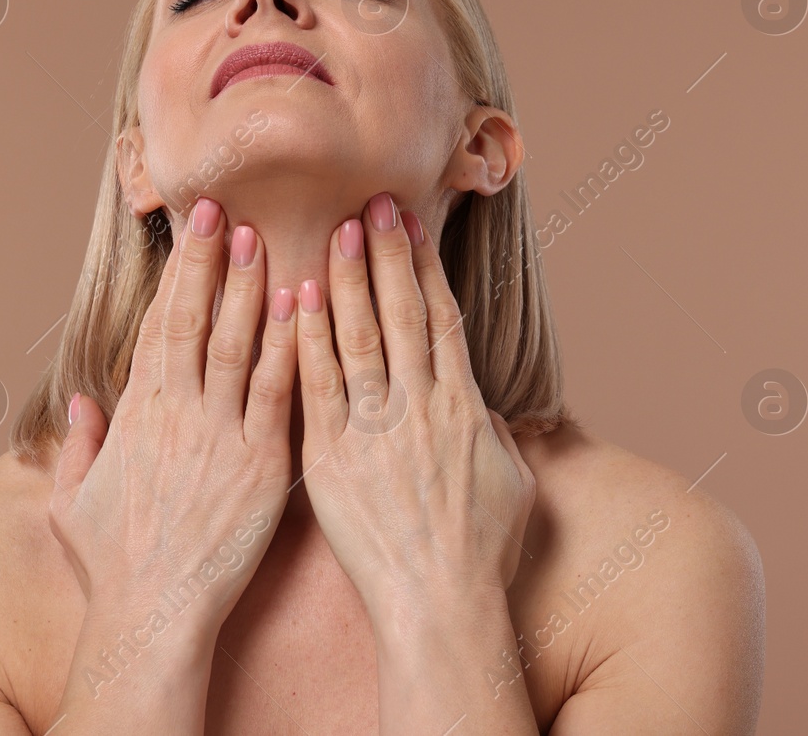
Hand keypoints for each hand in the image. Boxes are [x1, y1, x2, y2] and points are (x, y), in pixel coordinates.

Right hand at [49, 197, 298, 640]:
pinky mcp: (263, 464)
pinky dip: (291, 347)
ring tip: (265, 236)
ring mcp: (222, 435)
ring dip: (252, 288)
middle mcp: (179, 414)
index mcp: (139, 415)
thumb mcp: (75, 501)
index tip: (194, 229)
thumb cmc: (115, 563)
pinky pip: (280, 394)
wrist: (152, 612)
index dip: (180, 274)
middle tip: (228, 209)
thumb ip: (82, 444)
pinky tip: (304, 307)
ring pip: (238, 345)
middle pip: (197, 321)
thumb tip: (84, 401)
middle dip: (212, 262)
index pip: (161, 326)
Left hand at [293, 191, 536, 617]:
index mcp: (464, 407)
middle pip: (401, 314)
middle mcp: (419, 407)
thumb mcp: (512, 482)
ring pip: (357, 338)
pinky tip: (294, 302)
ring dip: (345, 281)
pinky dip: (306, 341)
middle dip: (386, 255)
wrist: (439, 605)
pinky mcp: (333, 460)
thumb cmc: (483, 553)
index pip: (442, 319)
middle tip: (372, 203)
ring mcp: (374, 431)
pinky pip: (316, 388)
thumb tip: (484, 407)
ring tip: (336, 231)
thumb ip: (495, 434)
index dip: (424, 268)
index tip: (412, 225)